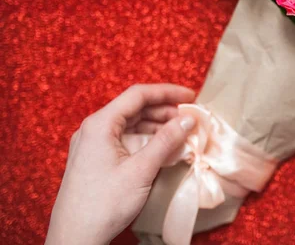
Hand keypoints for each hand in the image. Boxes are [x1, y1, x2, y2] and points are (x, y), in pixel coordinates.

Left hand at [46, 84, 196, 244]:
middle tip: (190, 118)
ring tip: (181, 133)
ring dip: (156, 126)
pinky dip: (145, 140)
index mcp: (100, 124)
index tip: (191, 97)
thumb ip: (166, 141)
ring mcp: (92, 144)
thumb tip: (188, 120)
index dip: (167, 92)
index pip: (138, 95)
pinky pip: (124, 139)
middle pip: (134, 108)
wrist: (75, 238)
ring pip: (130, 124)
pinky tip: (163, 148)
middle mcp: (93, 129)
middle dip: (164, 110)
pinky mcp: (95, 159)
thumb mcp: (141, 170)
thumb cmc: (103, 204)